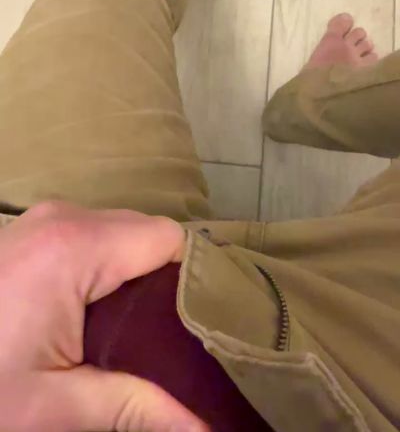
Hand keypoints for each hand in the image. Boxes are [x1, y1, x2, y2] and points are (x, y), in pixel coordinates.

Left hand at [0, 200, 208, 431]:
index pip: (168, 240)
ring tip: (141, 334)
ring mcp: (44, 220)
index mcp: (73, 247)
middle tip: (175, 341)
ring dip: (136, 278)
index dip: (193, 280)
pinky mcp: (34, 231)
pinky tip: (105, 316)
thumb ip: (138, 409)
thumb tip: (211, 431)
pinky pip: (95, 237)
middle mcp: (63, 217)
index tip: (205, 328)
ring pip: (122, 233)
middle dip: (166, 284)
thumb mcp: (57, 409)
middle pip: (146, 234)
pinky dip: (109, 270)